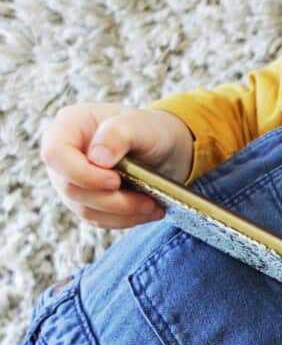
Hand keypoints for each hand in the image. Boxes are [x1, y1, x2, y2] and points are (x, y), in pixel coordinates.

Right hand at [39, 103, 194, 228]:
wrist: (164, 149)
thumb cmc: (149, 130)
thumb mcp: (140, 125)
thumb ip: (118, 134)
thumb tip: (98, 159)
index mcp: (68, 127)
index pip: (55, 155)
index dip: (81, 174)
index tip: (115, 181)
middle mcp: (64, 157)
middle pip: (71, 189)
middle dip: (112, 200)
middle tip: (147, 201)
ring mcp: (72, 181)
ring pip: (85, 209)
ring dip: (123, 213)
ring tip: (152, 207)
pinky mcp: (86, 201)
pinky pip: (98, 219)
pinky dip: (125, 219)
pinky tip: (148, 211)